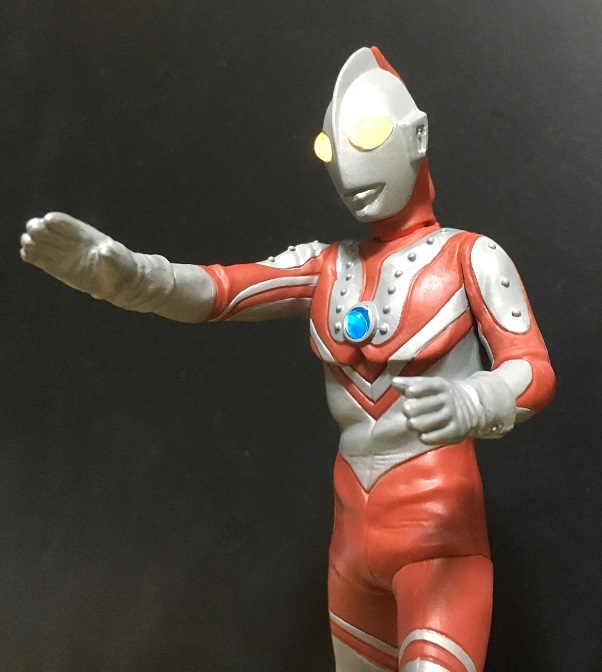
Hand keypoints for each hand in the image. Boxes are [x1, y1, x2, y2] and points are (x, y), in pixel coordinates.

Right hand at [20, 212, 134, 298]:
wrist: (119, 281)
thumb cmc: (120, 266)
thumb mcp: (118, 260)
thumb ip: (111, 255)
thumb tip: (104, 250)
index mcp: (81, 233)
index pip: (62, 221)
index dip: (53, 220)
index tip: (48, 222)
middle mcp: (68, 241)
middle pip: (45, 228)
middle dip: (37, 228)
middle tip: (34, 234)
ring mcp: (61, 254)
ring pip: (38, 242)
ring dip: (30, 241)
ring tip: (29, 245)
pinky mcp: (56, 268)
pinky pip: (37, 258)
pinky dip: (29, 254)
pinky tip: (28, 254)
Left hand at [392, 375, 473, 445]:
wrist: (472, 407)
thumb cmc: (441, 396)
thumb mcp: (429, 385)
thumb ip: (410, 383)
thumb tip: (394, 382)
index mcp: (440, 385)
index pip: (424, 386)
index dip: (412, 390)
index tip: (409, 394)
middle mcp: (447, 400)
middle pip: (417, 407)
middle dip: (408, 410)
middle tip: (409, 412)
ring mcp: (451, 416)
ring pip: (421, 423)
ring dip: (413, 424)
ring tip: (414, 423)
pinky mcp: (455, 431)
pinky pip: (432, 437)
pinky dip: (423, 436)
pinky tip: (423, 433)